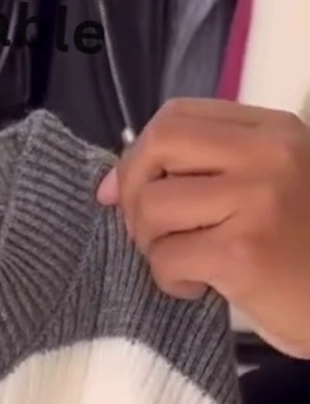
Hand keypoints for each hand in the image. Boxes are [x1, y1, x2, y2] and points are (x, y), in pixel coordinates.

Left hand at [97, 98, 309, 356]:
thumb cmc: (299, 251)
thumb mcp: (267, 188)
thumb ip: (205, 170)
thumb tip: (111, 184)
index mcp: (273, 131)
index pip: (177, 116)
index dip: (137, 155)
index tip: (126, 193)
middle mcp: (268, 154)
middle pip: (159, 146)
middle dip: (133, 192)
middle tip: (151, 232)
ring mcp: (257, 200)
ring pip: (153, 205)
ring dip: (151, 244)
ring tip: (184, 262)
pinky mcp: (242, 252)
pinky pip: (167, 257)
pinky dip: (169, 280)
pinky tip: (198, 287)